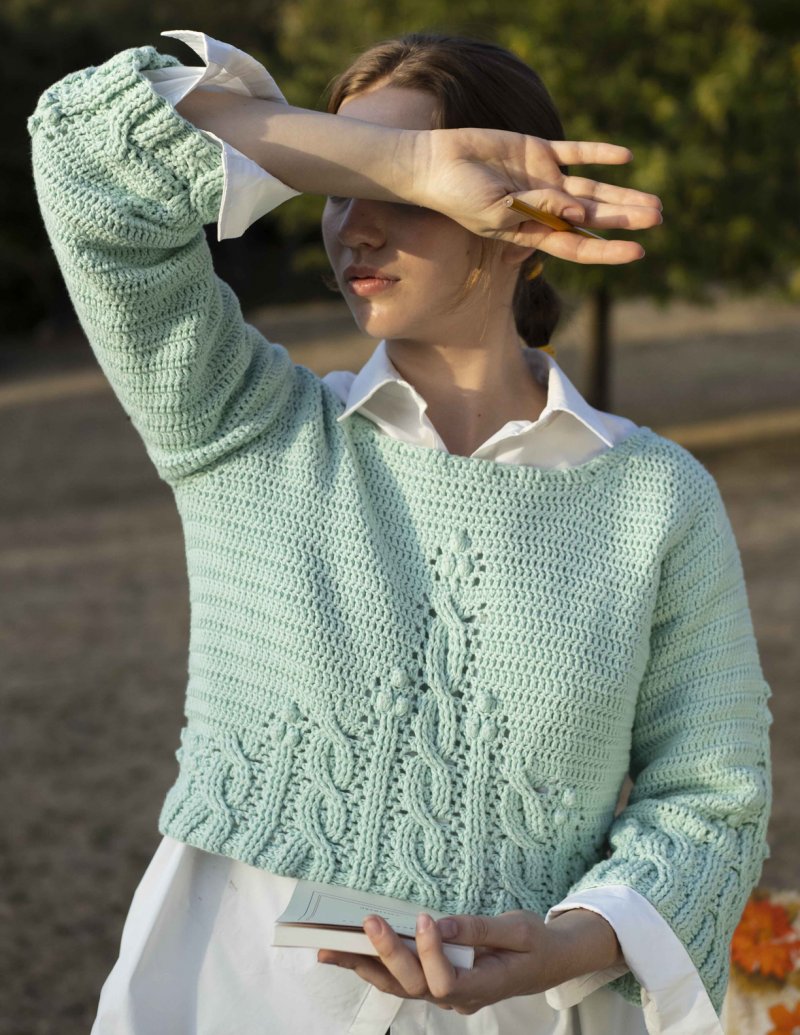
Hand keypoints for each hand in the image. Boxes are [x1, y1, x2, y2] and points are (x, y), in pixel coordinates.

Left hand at [317, 908, 618, 1014]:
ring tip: (329, 947)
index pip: (448, 981)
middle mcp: (458, 997)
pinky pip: (399, 980)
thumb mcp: (516, 930)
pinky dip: (372, 965)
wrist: (547, 960)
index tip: (425, 917)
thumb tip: (438, 923)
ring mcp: (444, 993)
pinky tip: (348, 952)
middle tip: (367, 921)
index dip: (432, 953)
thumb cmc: (534, 943)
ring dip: (364, 965)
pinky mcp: (435, 981)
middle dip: (387, 953)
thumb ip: (477, 928)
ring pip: (398, 987)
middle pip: (414, 985)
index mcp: (483, 987)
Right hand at [412, 126, 662, 263]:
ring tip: (654, 201)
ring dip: (621, 193)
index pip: (576, 246)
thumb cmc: (457, 197)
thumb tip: (581, 213)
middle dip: (624, 218)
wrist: (434, 163)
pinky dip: (599, 154)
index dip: (607, 250)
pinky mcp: (537, 150)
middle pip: (591, 217)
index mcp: (531, 232)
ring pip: (590, 188)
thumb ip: (538, 210)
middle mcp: (542, 208)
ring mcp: (542, 179)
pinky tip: (626, 157)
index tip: (638, 252)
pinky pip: (575, 152)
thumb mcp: (497, 211)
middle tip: (658, 217)